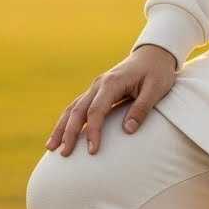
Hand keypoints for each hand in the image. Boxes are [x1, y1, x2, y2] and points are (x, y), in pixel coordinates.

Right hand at [45, 44, 177, 155]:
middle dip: (68, 133)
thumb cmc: (157, 73)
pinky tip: (61, 135)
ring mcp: (95, 88)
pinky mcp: (96, 92)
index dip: (93, 131)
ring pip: (72, 108)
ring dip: (61, 128)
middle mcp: (99, 84)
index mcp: (112, 83)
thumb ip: (142, 109)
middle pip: (78, 110)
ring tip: (51, 148)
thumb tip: (127, 130)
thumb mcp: (156, 90)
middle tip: (64, 154)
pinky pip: (77, 107)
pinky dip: (67, 121)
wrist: (153, 55)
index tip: (92, 150)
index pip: (97, 111)